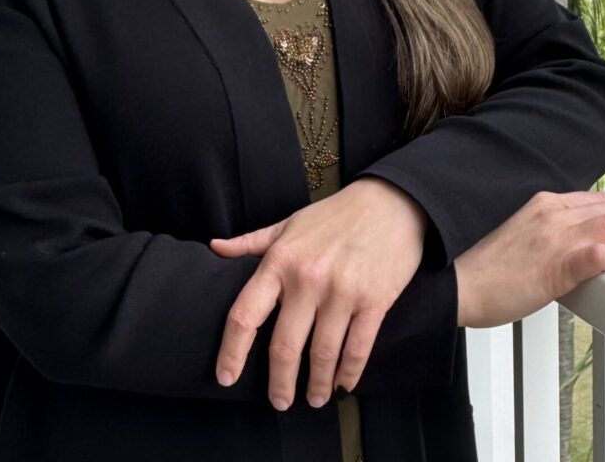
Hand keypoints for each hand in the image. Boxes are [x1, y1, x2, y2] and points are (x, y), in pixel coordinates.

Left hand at [209, 176, 427, 410]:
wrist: (390, 202)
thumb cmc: (335, 215)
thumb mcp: (289, 223)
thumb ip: (251, 242)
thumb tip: (214, 247)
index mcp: (280, 260)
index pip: (245, 314)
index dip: (232, 352)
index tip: (225, 378)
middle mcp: (307, 278)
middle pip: (284, 346)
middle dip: (279, 383)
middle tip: (279, 402)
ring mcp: (342, 291)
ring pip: (322, 354)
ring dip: (317, 385)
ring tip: (314, 398)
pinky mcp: (374, 300)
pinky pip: (357, 348)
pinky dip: (349, 373)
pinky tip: (344, 384)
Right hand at [454, 190, 604, 327]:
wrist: (457, 285)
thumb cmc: (481, 270)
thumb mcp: (519, 239)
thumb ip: (546, 234)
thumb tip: (573, 249)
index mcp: (540, 204)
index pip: (593, 200)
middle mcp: (549, 211)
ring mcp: (554, 235)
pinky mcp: (557, 262)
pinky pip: (604, 254)